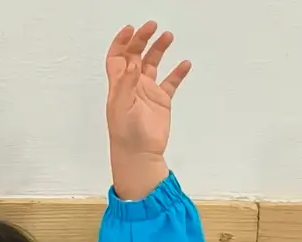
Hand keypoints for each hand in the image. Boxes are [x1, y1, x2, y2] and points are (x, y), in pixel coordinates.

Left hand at [105, 21, 188, 200]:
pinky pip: (171, 82)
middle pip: (135, 56)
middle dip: (141, 40)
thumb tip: (130, 63)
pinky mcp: (161, 101)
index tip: (131, 29)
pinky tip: (185, 63)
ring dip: (158, 50)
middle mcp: (132, 86)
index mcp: (119, 86)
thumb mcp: (121, 106)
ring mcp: (147, 93)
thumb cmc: (126, 134)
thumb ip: (126, 83)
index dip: (121, 42)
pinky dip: (178, 72)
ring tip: (168, 36)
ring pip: (153, 65)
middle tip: (152, 26)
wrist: (140, 154)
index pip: (117, 58)